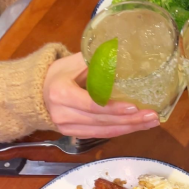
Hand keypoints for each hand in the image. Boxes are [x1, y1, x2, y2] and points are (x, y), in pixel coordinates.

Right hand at [42, 53, 160, 137]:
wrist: (36, 94)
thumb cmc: (57, 74)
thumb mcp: (72, 62)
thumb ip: (94, 60)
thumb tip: (122, 53)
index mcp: (61, 93)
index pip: (92, 105)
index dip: (113, 108)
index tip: (134, 107)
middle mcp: (63, 115)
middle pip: (101, 121)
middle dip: (129, 120)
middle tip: (152, 116)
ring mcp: (68, 128)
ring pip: (103, 132)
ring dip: (129, 128)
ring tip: (150, 122)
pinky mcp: (75, 135)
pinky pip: (101, 134)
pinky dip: (119, 131)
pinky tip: (136, 126)